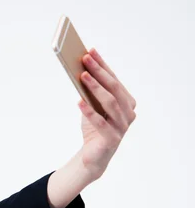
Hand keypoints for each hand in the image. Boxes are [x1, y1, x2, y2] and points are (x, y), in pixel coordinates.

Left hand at [77, 48, 136, 179]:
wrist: (93, 156)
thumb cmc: (94, 127)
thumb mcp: (92, 106)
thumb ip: (90, 92)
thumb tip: (80, 70)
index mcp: (126, 102)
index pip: (114, 79)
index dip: (102, 65)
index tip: (90, 51)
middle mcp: (128, 112)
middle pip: (114, 88)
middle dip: (99, 72)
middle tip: (85, 59)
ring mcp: (122, 126)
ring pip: (111, 103)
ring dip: (96, 88)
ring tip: (82, 76)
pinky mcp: (112, 139)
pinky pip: (101, 123)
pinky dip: (89, 111)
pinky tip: (79, 102)